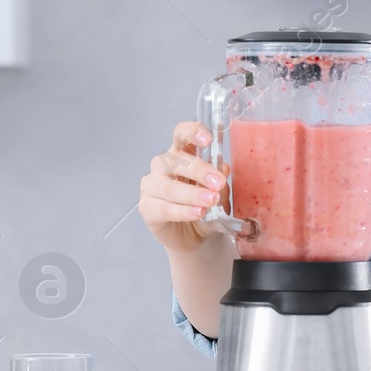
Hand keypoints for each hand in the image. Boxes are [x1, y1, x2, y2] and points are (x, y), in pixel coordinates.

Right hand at [138, 121, 227, 254]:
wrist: (194, 237)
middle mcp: (163, 165)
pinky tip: (197, 213)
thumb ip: (220, 182)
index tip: (208, 140)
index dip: (193, 132)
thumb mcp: (219, 194)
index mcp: (181, 153)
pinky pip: (163, 208)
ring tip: (211, 200)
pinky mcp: (147, 208)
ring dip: (192, 193)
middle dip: (199, 170)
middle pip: (175, 160)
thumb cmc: (204, 207)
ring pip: (168, 186)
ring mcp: (151, 186)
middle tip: (218, 182)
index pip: (181, 134)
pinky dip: (182, 211)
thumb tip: (223, 168)